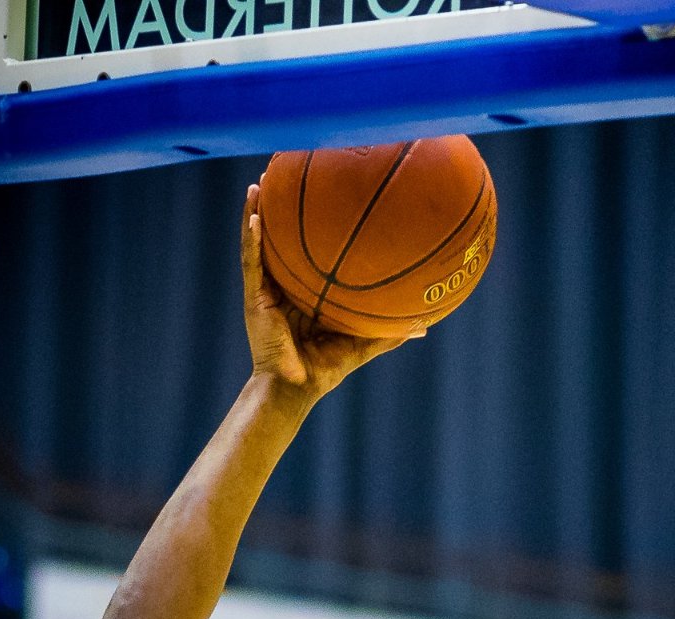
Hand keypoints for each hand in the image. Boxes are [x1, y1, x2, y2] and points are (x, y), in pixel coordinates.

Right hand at [240, 185, 410, 398]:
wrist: (297, 387)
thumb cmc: (325, 367)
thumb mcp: (360, 343)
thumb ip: (387, 332)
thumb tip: (423, 326)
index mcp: (304, 292)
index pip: (305, 253)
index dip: (309, 227)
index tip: (321, 196)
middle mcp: (283, 286)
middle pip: (279, 240)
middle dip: (279, 208)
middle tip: (285, 173)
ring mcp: (266, 290)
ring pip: (259, 244)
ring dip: (256, 213)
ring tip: (259, 183)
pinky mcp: (255, 298)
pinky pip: (252, 263)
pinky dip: (251, 239)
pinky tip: (254, 216)